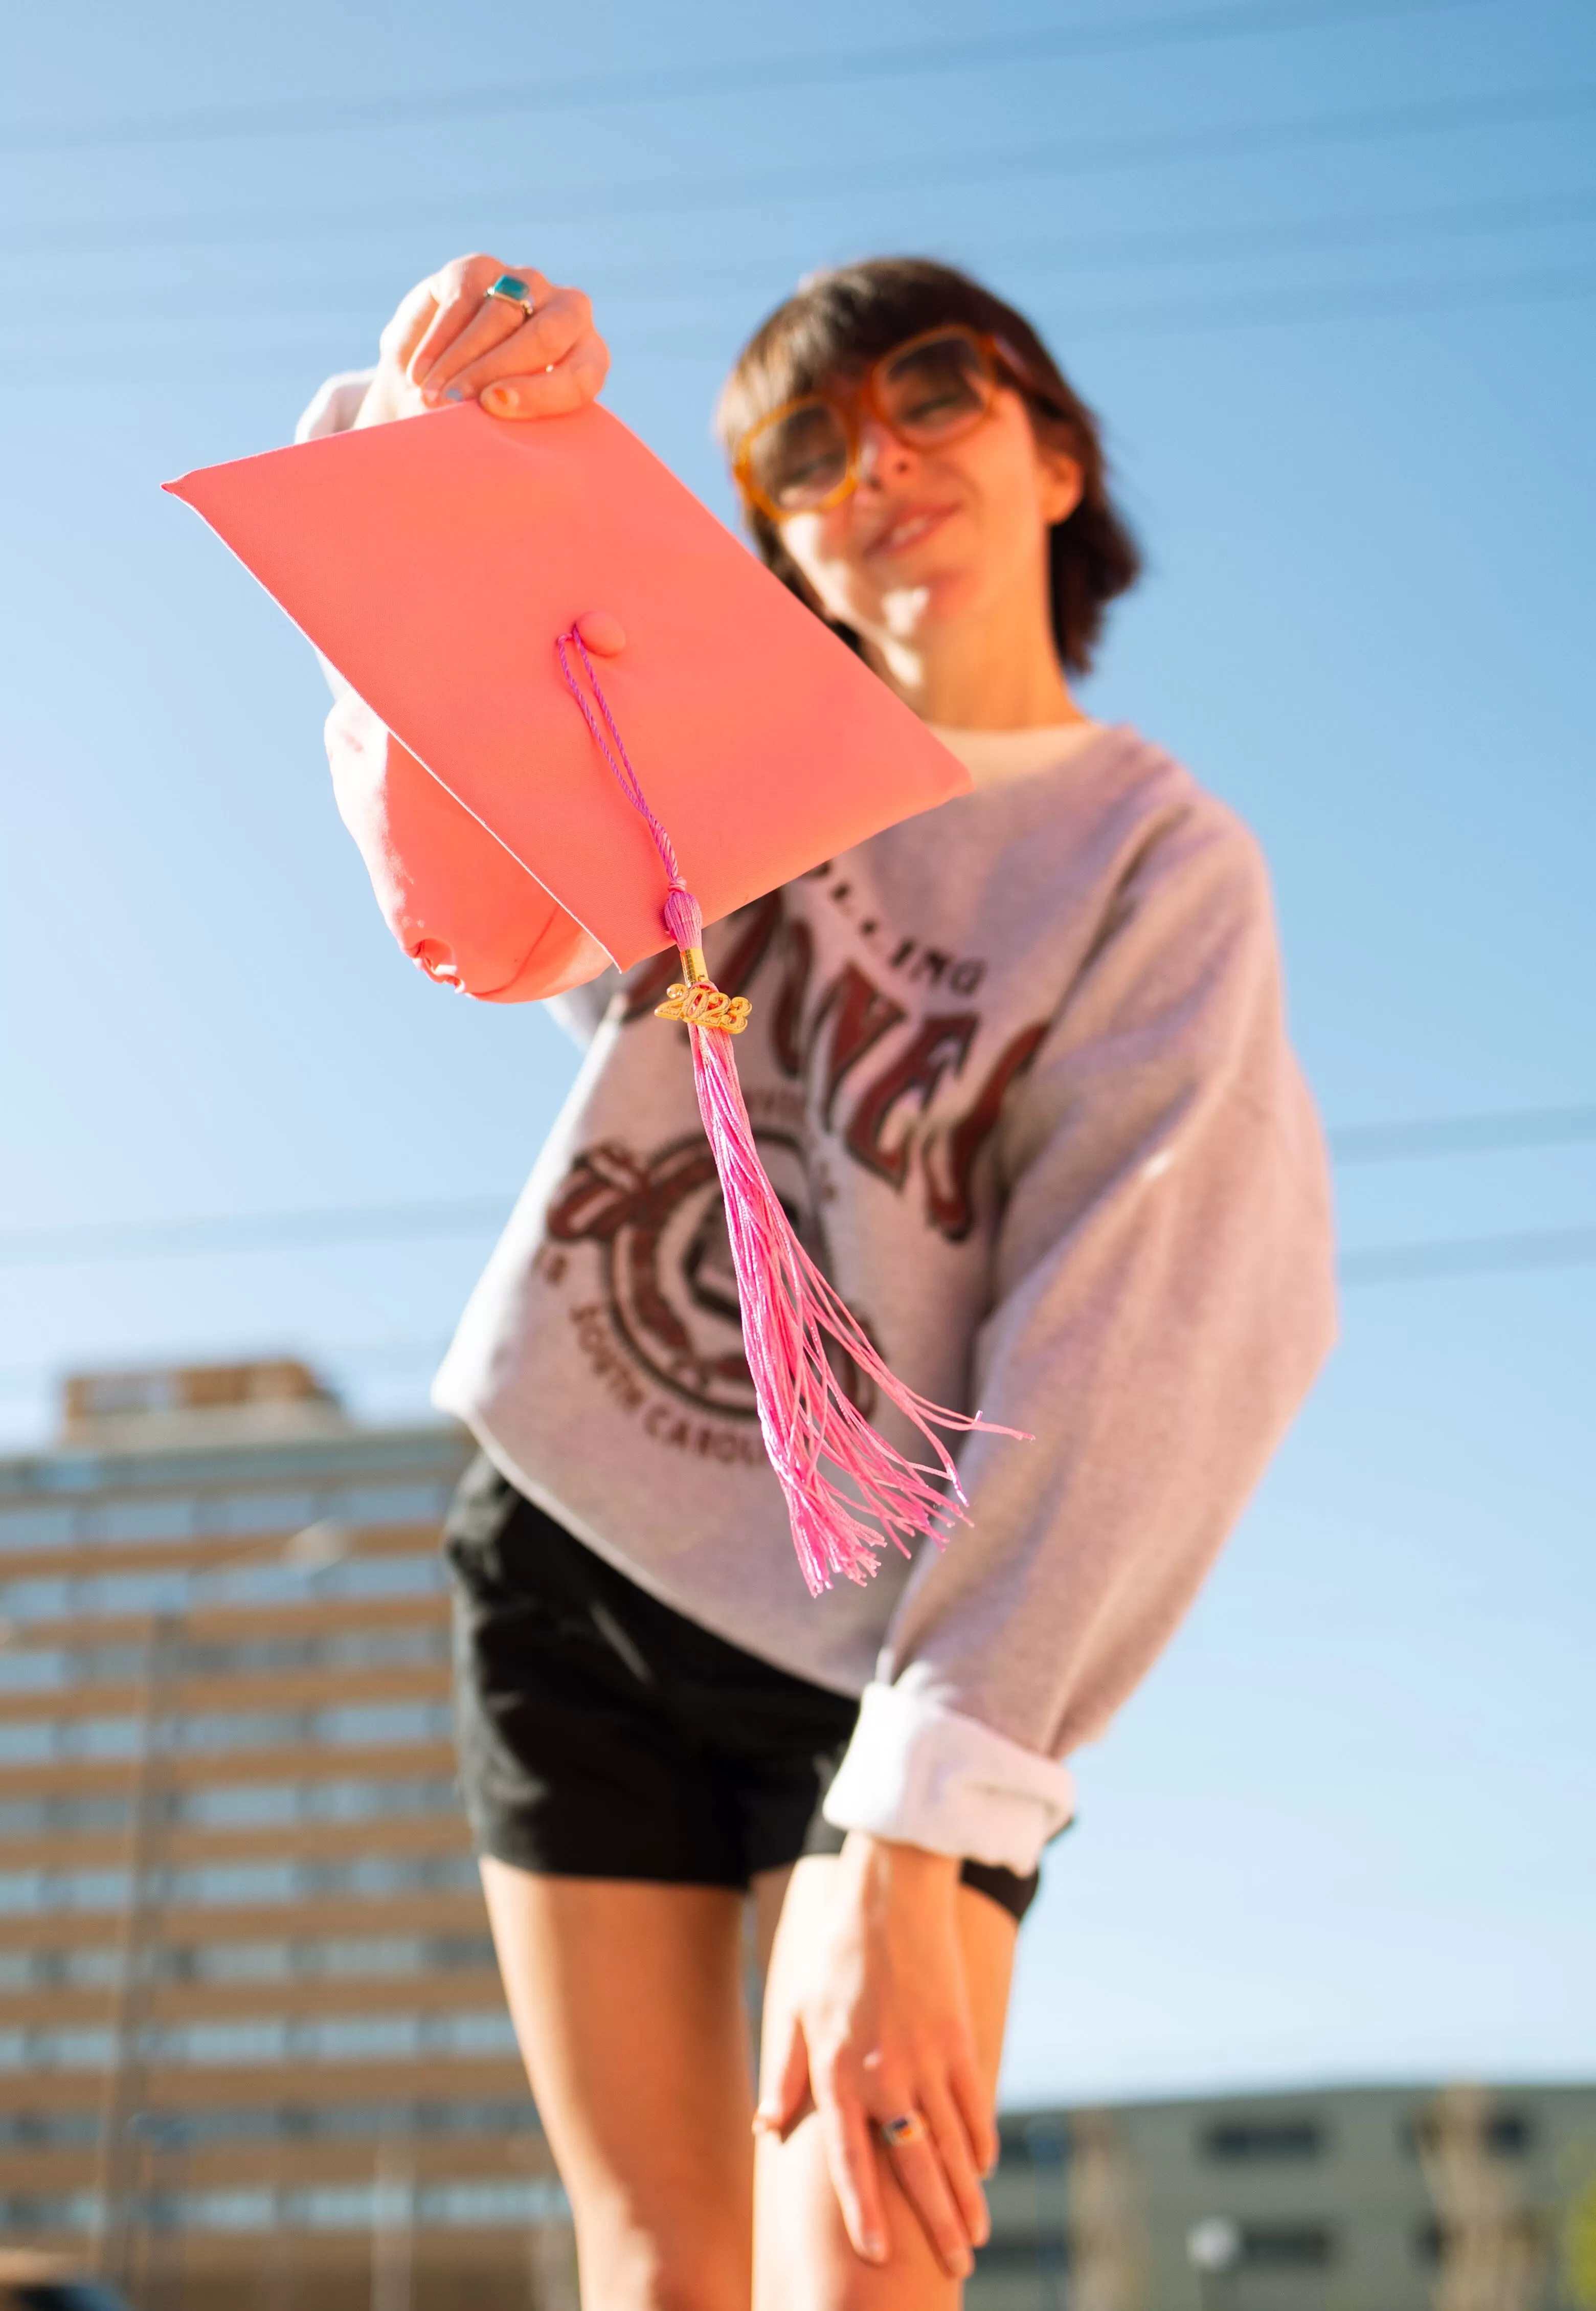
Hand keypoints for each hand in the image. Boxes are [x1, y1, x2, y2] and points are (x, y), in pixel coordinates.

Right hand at [354, 252, 608, 427]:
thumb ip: (511, 434)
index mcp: (588, 359)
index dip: (539, 395)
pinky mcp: (482, 269)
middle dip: (495, 373)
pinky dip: (438, 341)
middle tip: (454, 405)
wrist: (430, 383)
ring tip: (429, 398)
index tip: (494, 407)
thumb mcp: (502, 431)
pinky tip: (419, 372)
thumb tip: (489, 438)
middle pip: (544, 337)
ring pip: (499, 317)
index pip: (579, 376)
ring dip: (459, 362)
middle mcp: (568, 313)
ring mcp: (527, 284)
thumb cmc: (481, 416)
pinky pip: (463, 299)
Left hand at [757, 1835, 995, 2277]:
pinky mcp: (958, 2038)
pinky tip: (981, 2170)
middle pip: (916, 2165)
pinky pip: (973, 2103)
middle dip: (937, 2224)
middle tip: (957, 2270)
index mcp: (839, 2072)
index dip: (864, 2210)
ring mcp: (928, 2058)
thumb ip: (785, 2076)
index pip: (852, 2159)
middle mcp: (885, 2074)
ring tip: (975, 2238)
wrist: (892, 1898)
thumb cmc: (837, 1956)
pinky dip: (980, 2141)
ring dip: (966, 2196)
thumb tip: (764, 2129)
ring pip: (953, 2144)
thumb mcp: (797, 2012)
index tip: (878, 2255)